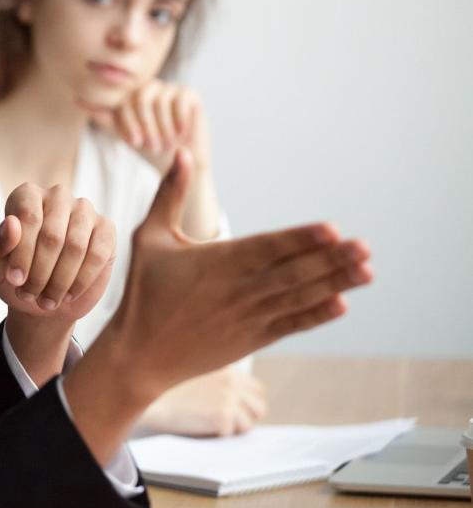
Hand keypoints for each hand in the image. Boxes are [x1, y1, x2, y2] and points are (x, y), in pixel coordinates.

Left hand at [0, 183, 115, 384]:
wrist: (41, 298)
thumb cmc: (15, 276)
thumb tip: (11, 223)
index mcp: (27, 195)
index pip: (28, 217)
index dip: (21, 253)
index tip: (14, 280)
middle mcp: (57, 196)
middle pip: (52, 235)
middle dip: (39, 273)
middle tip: (29, 295)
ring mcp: (84, 210)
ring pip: (76, 247)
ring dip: (59, 281)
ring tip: (46, 301)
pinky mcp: (106, 229)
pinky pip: (97, 255)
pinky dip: (81, 281)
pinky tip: (67, 295)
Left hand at [93, 80, 211, 174]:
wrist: (177, 162)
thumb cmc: (148, 147)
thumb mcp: (122, 133)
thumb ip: (103, 115)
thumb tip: (77, 98)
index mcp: (131, 94)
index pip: (123, 100)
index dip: (128, 122)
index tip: (134, 142)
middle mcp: (150, 86)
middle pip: (140, 98)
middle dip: (145, 126)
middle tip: (152, 145)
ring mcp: (170, 88)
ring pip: (160, 101)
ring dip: (162, 127)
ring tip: (166, 143)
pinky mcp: (190, 94)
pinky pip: (180, 101)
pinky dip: (178, 120)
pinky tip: (180, 133)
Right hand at [108, 149, 372, 397]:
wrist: (139, 354)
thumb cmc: (144, 292)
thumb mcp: (149, 238)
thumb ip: (168, 195)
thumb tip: (180, 152)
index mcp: (216, 262)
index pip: (268, 247)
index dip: (301, 238)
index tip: (332, 229)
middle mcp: (238, 290)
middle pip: (293, 272)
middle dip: (332, 259)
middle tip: (365, 246)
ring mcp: (247, 317)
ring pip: (299, 297)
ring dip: (335, 284)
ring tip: (367, 271)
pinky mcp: (250, 340)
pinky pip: (291, 326)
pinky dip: (316, 315)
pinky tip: (341, 304)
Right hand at [138, 366, 267, 436]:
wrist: (144, 390)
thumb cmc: (161, 382)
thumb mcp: (191, 367)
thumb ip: (212, 375)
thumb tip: (227, 394)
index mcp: (227, 367)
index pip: (256, 389)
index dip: (247, 402)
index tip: (234, 409)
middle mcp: (232, 381)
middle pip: (259, 407)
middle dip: (246, 417)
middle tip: (226, 422)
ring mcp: (229, 399)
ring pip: (248, 424)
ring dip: (232, 428)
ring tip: (209, 425)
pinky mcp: (222, 417)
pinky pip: (229, 434)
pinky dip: (215, 434)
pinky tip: (198, 426)